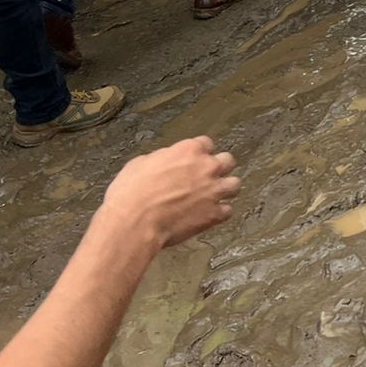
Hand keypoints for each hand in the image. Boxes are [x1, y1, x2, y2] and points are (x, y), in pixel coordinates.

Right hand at [98, 137, 240, 249]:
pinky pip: (227, 211)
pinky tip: (209, 216)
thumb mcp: (140, 164)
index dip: (200, 153)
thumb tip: (165, 162)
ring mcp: (214, 190)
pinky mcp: (214, 213)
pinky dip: (219, 213)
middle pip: (227, 161)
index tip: (194, 161)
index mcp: (189, 150)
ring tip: (214, 196)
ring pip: (234, 184)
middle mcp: (207, 167)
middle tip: (207, 178)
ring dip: (225, 189)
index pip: (206, 144)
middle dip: (219, 168)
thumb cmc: (130, 193)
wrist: (134, 222)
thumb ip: (161, 158)